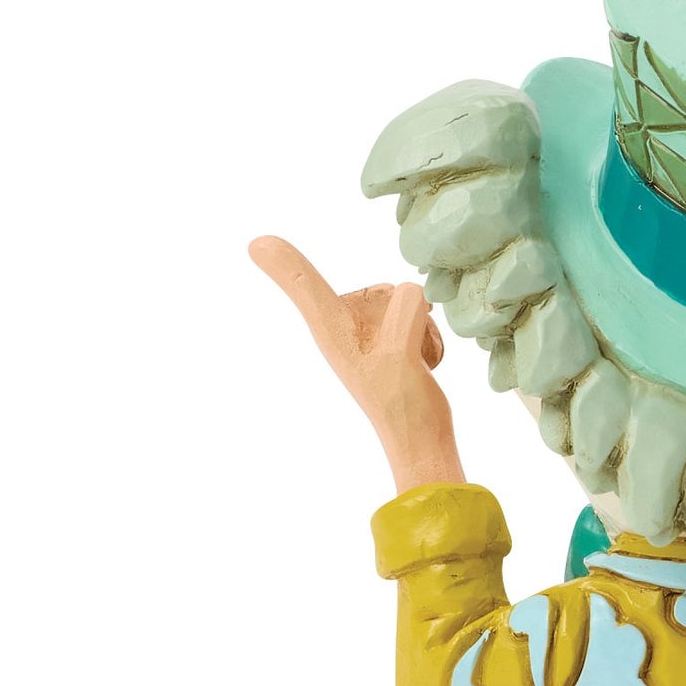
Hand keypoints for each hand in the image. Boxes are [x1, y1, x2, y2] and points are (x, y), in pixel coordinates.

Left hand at [249, 236, 462, 491]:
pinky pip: (420, 320)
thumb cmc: (403, 407)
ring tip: (415, 364)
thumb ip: (403, 313)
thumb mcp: (399, 356)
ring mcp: (369, 337)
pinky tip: (423, 364)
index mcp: (333, 330)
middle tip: (406, 356)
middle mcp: (346, 329)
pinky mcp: (392, 345)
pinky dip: (428, 339)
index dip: (287, 266)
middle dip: (409, 315)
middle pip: (385, 291)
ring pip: (408, 305)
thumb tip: (411, 288)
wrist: (422, 442)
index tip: (256, 244)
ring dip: (422, 330)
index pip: (306, 289)